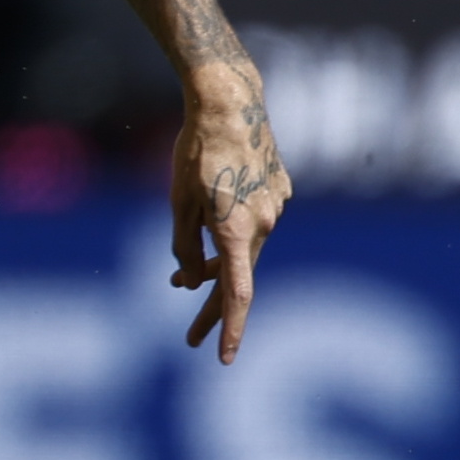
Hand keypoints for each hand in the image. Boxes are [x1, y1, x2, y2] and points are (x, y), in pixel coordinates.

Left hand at [167, 66, 289, 360]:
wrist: (231, 102)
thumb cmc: (194, 150)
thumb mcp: (178, 203)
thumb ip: (185, 247)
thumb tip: (192, 283)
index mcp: (237, 229)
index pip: (238, 293)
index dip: (231, 328)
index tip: (225, 358)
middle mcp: (264, 223)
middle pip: (239, 278)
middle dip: (213, 309)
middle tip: (189, 338)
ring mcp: (277, 207)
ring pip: (246, 251)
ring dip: (216, 268)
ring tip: (179, 279)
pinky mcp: (281, 191)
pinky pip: (255, 224)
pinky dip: (231, 236)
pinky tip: (210, 215)